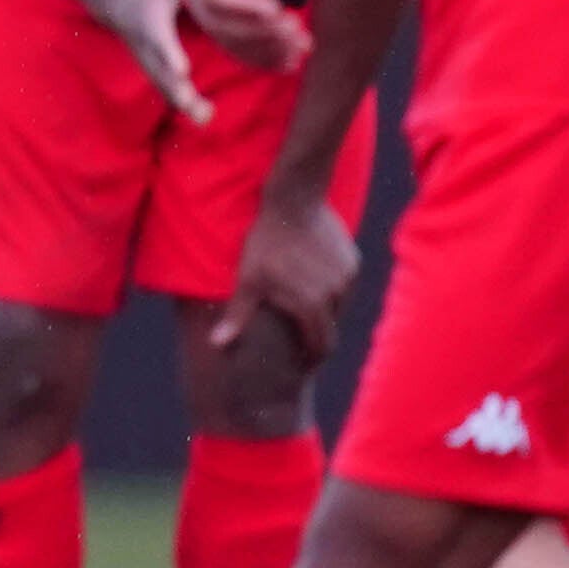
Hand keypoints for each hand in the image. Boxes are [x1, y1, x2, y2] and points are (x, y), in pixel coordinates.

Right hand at [103, 0, 212, 123]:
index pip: (159, 37)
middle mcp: (145, 42)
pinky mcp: (152, 69)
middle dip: (175, 88)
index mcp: (150, 16)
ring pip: (164, 84)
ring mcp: (146, 59)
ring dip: (184, 103)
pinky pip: (167, 88)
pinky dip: (185, 103)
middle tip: (191, 104)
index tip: (183, 69)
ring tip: (206, 118)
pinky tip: (206, 117)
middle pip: (159, 69)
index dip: (170, 53)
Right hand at [177, 0, 308, 71]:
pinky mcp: (222, 20)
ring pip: (232, 40)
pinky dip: (264, 55)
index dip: (245, 6)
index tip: (277, 8)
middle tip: (296, 31)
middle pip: (221, 24)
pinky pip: (239, 44)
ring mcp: (205, 11)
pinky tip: (291, 62)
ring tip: (302, 48)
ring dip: (267, 48)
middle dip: (260, 32)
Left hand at [212, 180, 358, 358]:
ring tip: (304, 305)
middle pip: (331, 328)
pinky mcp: (353, 261)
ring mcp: (348, 277)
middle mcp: (337, 295)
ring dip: (325, 311)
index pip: (321, 346)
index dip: (312, 360)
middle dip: (317, 337)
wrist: (294, 201)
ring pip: (339, 306)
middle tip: (300, 338)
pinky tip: (313, 278)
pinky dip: (331, 288)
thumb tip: (216, 345)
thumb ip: (237, 316)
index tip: (303, 366)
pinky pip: (343, 284)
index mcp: (313, 306)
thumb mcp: (248, 280)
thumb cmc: (266, 244)